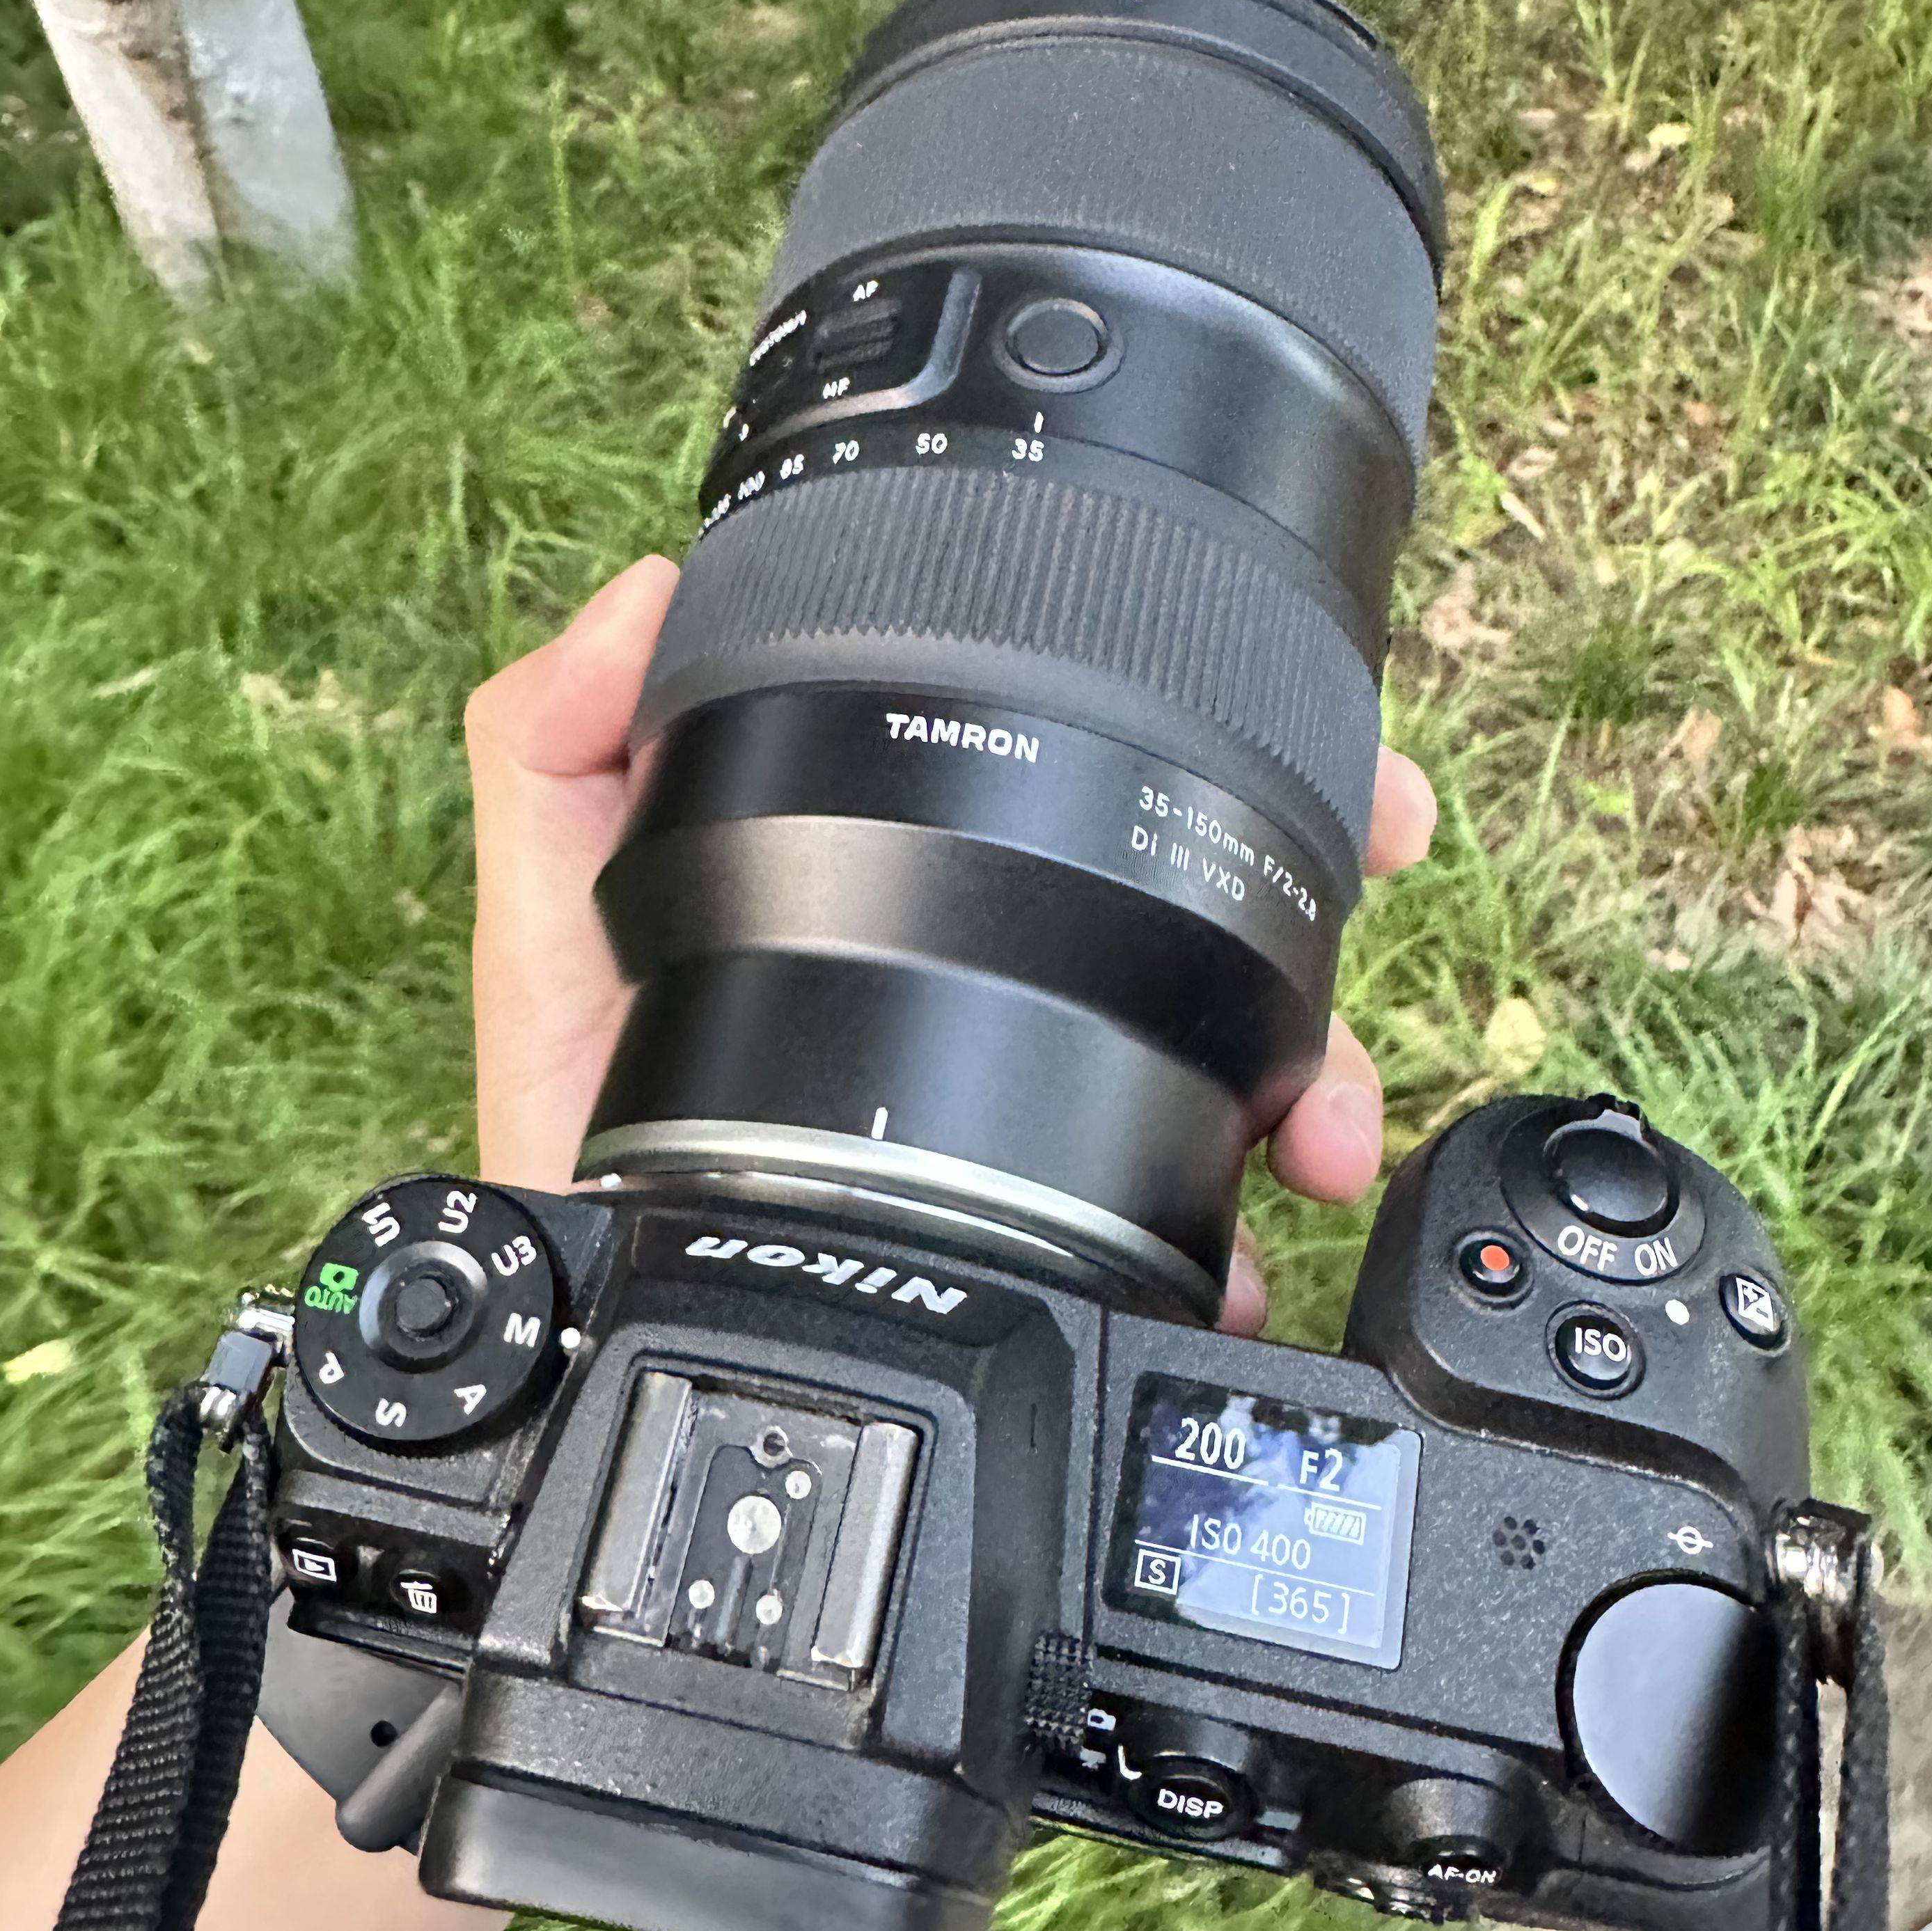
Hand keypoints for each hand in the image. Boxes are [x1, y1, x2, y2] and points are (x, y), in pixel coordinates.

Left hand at [466, 556, 1436, 1333]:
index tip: (1279, 692)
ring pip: (1237, 1026)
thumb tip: (643, 591)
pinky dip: (1257, 1199)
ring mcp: (1034, 1079)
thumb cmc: (580, 1142)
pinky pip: (1203, 1178)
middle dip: (1316, 847)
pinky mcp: (1063, 1207)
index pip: (1058, 744)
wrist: (634, 1339)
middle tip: (1385, 835)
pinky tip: (1254, 1247)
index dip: (1178, 697)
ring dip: (1319, 1055)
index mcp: (886, 873)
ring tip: (1320, 1119)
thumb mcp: (546, 936)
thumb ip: (555, 757)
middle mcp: (986, 963)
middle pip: (1194, 864)